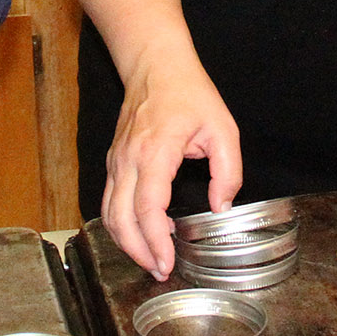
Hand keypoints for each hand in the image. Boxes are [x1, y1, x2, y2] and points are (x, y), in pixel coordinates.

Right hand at [102, 42, 242, 281]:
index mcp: (155, 152)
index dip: (155, 242)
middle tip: (159, 271)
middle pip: (121, 219)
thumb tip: (221, 206)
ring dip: (126, 242)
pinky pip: (109, 201)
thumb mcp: (223, 129)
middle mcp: (128, 160)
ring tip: (150, 259)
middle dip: (138, 252)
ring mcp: (116, 161)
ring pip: (108, 213)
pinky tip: (142, 234)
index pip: (147, 208)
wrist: (155, 65)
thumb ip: (227, 171)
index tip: (167, 262)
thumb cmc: (189, 93)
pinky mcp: (113, 162)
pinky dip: (121, 224)